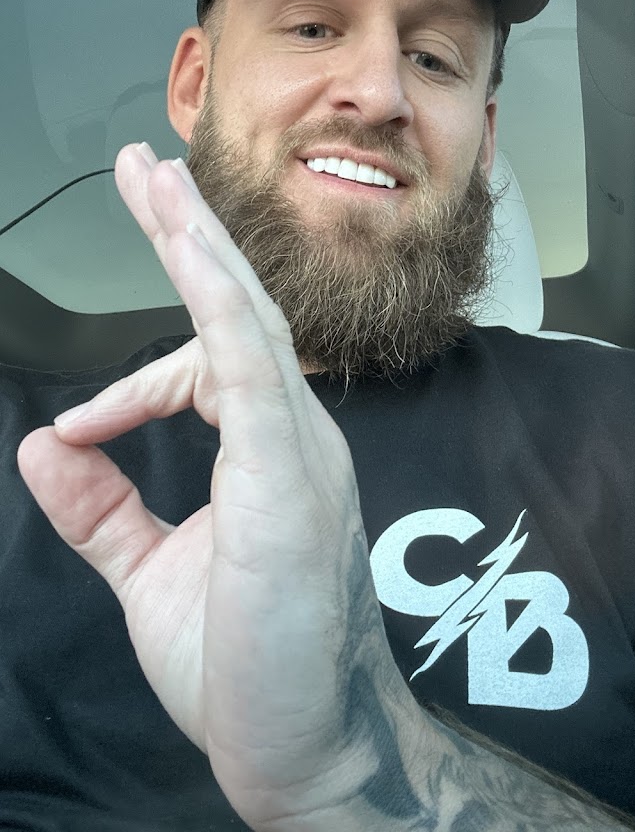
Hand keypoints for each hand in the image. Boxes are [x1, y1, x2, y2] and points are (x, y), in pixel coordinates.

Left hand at [17, 142, 424, 829]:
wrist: (306, 749)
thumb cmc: (246, 664)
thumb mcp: (150, 574)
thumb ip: (100, 508)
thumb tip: (44, 447)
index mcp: (269, 455)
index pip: (210, 372)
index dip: (137, 381)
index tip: (80, 424)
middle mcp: (295, 438)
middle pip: (239, 313)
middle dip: (188, 238)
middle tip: (147, 169)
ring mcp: (300, 451)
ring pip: (250, 321)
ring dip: (199, 246)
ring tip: (157, 179)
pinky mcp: (288, 476)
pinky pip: (253, 366)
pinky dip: (218, 303)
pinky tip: (186, 246)